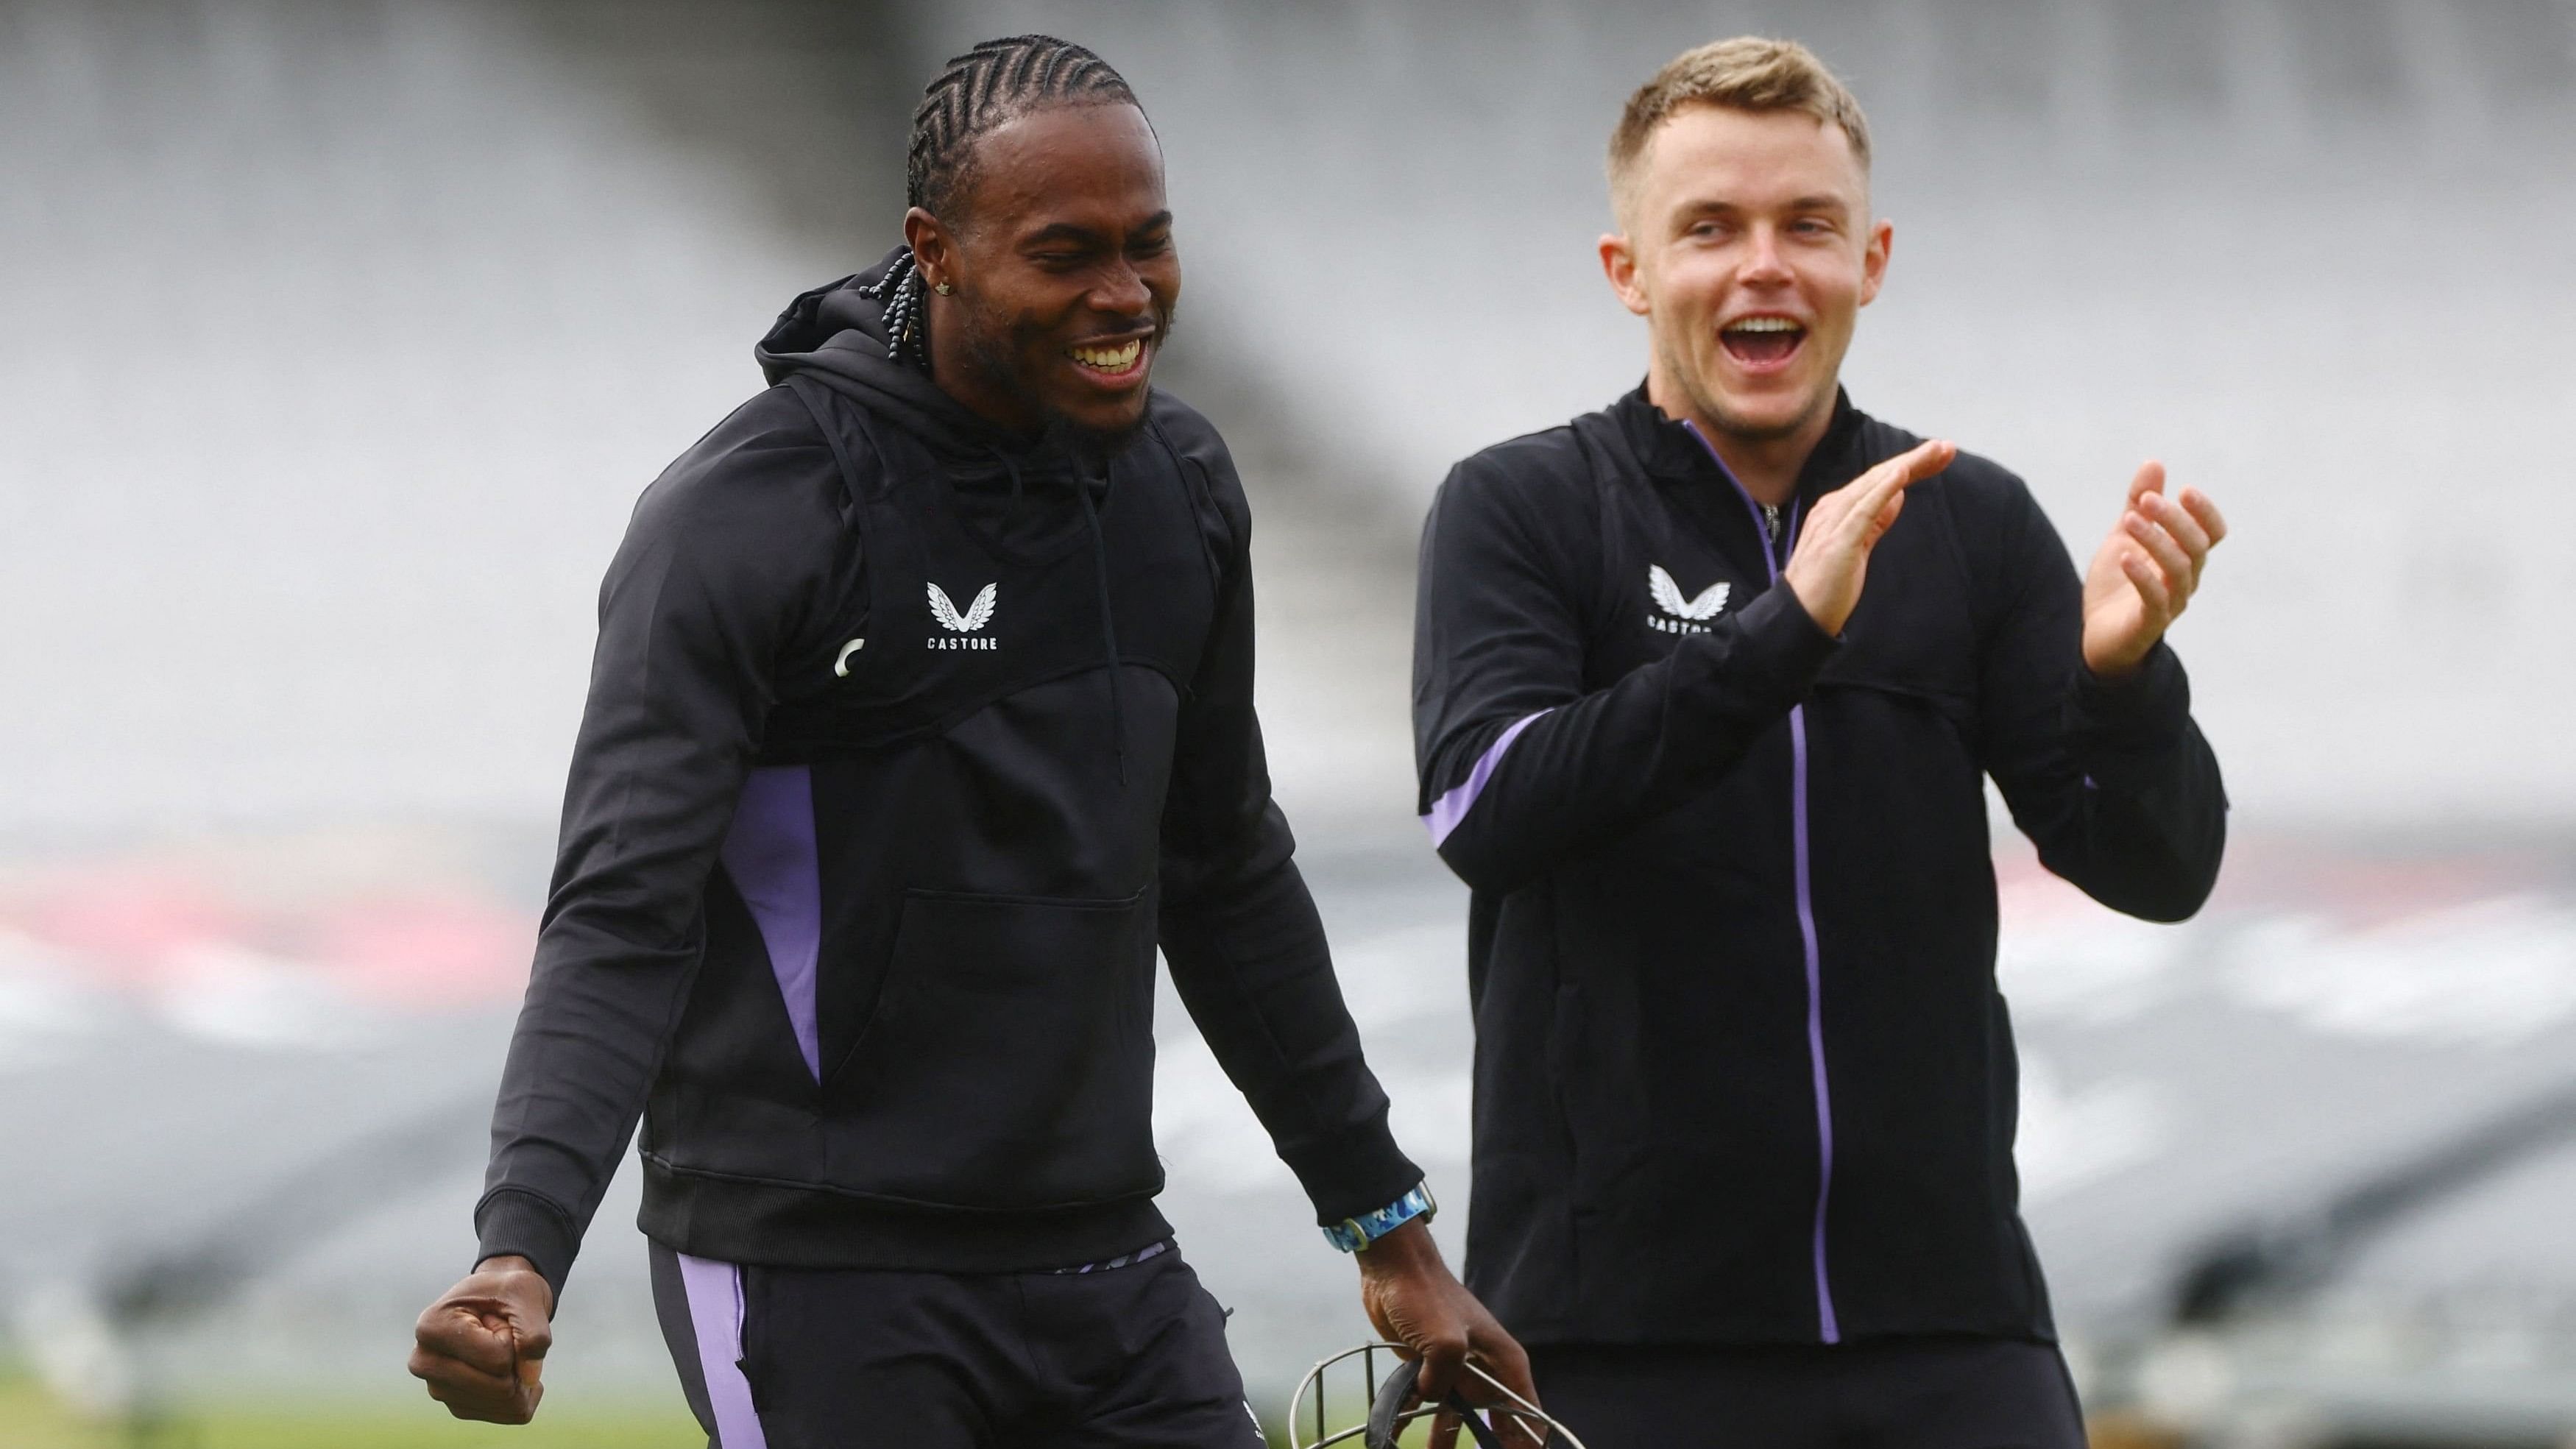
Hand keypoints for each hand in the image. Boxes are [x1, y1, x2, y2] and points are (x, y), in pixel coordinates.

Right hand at [409, 1255, 552, 1423]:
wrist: (497, 1301)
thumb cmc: (507, 1292)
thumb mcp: (526, 1295)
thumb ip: (534, 1333)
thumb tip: (531, 1379)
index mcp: (431, 1328)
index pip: (497, 1357)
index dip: (514, 1336)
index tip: (497, 1317)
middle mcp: (425, 1363)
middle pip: (499, 1387)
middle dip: (519, 1360)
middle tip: (504, 1334)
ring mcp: (438, 1389)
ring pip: (505, 1403)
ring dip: (522, 1376)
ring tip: (503, 1349)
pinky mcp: (457, 1405)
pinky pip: (509, 1413)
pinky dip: (524, 1392)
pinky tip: (511, 1369)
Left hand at [1355, 1219, 1541, 1448]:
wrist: (1394, 1269)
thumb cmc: (1427, 1295)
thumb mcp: (1445, 1342)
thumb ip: (1443, 1381)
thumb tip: (1430, 1398)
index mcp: (1503, 1361)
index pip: (1527, 1411)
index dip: (1529, 1441)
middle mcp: (1484, 1368)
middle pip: (1496, 1420)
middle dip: (1494, 1444)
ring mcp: (1457, 1369)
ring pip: (1459, 1416)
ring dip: (1449, 1439)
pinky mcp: (1429, 1368)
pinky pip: (1428, 1404)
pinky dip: (1416, 1421)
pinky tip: (1399, 1437)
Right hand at [1782, 439, 1956, 634]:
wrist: (1798, 618)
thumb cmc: (1826, 587)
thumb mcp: (1858, 547)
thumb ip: (1875, 521)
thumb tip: (1897, 495)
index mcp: (1838, 510)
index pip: (1879, 482)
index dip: (1910, 467)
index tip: (1939, 456)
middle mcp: (1833, 509)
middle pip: (1879, 477)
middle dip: (1915, 460)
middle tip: (1947, 447)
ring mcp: (1833, 523)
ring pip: (1874, 485)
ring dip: (1906, 466)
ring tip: (1934, 452)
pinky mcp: (1838, 541)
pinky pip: (1863, 509)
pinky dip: (1883, 489)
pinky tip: (1902, 473)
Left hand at [2081, 462, 2226, 677]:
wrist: (2098, 636)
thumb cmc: (2117, 585)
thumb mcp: (2124, 535)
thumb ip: (2138, 502)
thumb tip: (2154, 463)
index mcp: (2184, 557)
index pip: (2212, 533)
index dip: (2205, 512)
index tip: (2184, 490)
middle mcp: (2185, 579)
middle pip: (2196, 546)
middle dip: (2174, 520)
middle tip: (2148, 500)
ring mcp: (2171, 602)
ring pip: (2179, 569)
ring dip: (2156, 540)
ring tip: (2130, 520)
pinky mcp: (2149, 622)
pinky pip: (2156, 598)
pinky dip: (2143, 576)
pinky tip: (2125, 556)